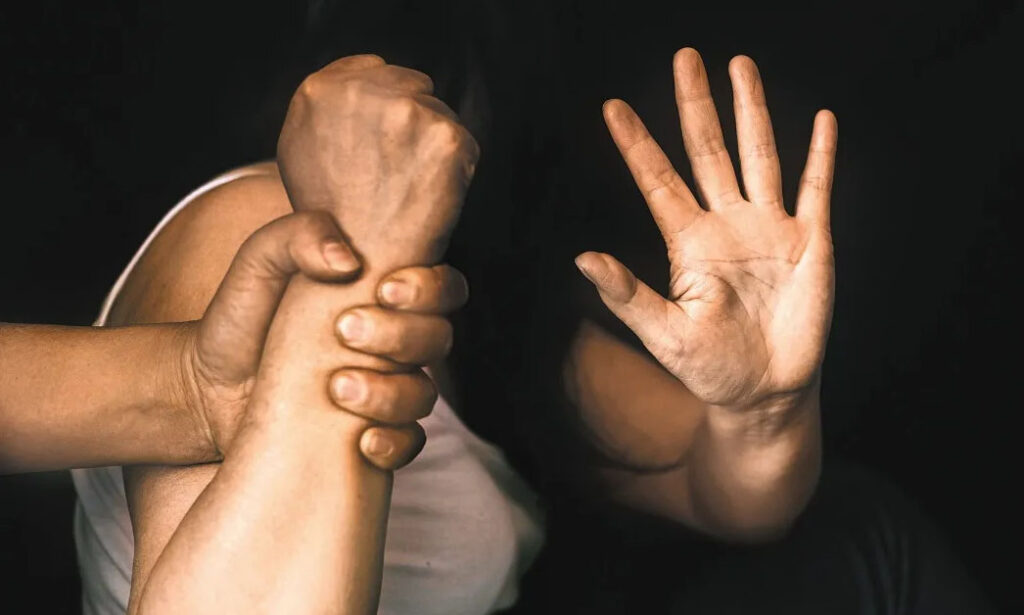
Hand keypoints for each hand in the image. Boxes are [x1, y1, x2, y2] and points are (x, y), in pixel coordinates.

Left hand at [185, 211, 468, 467]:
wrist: (205, 388)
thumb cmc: (240, 317)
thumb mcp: (259, 262)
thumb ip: (298, 236)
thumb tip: (347, 260)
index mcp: (381, 298)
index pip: (442, 288)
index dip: (430, 289)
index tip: (384, 290)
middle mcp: (392, 345)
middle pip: (438, 339)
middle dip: (402, 335)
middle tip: (345, 330)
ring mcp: (384, 392)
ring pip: (424, 395)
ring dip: (391, 392)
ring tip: (337, 386)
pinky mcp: (367, 435)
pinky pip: (408, 444)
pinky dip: (393, 442)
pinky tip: (361, 439)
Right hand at [277, 54, 478, 269]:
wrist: (355, 271)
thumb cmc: (330, 221)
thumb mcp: (303, 151)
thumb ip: (330, 109)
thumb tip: (368, 75)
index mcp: (319, 90)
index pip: (373, 69)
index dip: (382, 109)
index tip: (381, 146)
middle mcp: (361, 93)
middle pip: (412, 85)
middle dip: (410, 123)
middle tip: (394, 175)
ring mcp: (406, 113)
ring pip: (439, 114)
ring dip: (431, 146)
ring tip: (406, 189)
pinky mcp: (445, 138)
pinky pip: (464, 143)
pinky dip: (455, 171)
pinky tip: (428, 198)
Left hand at [577, 49, 837, 409]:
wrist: (764, 393)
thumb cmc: (709, 368)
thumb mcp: (663, 334)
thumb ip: (627, 295)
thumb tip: (581, 258)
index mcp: (688, 243)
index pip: (658, 181)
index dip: (636, 144)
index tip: (611, 107)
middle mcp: (726, 225)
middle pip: (709, 151)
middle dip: (696, 106)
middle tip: (684, 58)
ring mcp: (769, 229)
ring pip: (759, 156)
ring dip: (752, 111)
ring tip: (739, 66)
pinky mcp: (810, 242)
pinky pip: (817, 189)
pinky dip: (821, 154)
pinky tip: (822, 120)